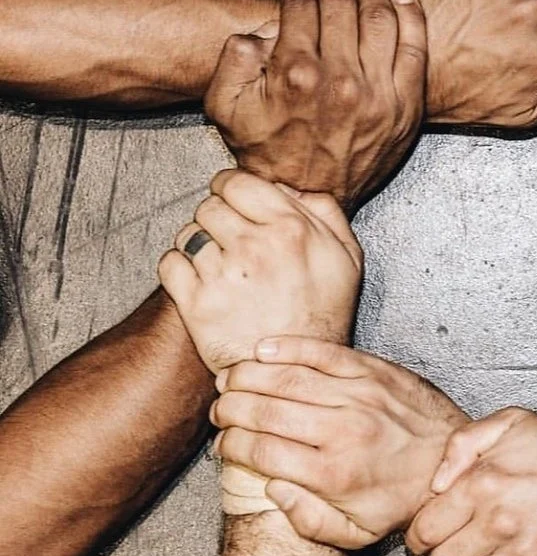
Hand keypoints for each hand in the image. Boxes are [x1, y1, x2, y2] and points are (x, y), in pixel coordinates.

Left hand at [159, 170, 361, 371]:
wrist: (296, 373)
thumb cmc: (324, 317)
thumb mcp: (347, 259)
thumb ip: (325, 212)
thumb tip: (290, 187)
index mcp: (292, 228)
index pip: (238, 182)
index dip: (230, 188)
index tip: (231, 200)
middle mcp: (256, 246)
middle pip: (209, 206)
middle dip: (216, 218)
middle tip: (229, 239)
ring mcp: (223, 275)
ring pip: (188, 234)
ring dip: (197, 244)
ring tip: (217, 264)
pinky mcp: (196, 303)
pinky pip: (170, 263)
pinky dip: (178, 268)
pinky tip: (199, 281)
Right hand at [205, 0, 426, 211]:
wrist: (306, 198)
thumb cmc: (267, 154)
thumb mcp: (226, 107)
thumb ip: (232, 58)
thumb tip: (261, 30)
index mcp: (295, 72)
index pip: (301, 1)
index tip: (298, 0)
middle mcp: (339, 79)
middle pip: (341, 3)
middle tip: (327, 4)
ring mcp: (377, 93)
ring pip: (379, 16)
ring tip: (359, 3)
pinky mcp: (405, 106)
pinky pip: (415, 46)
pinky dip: (410, 14)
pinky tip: (401, 0)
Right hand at [211, 337, 466, 547]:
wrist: (453, 464)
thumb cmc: (402, 499)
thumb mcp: (356, 532)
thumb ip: (307, 519)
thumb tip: (271, 488)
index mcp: (332, 474)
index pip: (259, 450)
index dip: (230, 445)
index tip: (223, 445)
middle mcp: (341, 430)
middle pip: (264, 410)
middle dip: (231, 409)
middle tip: (220, 411)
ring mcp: (358, 395)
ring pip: (286, 378)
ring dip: (248, 376)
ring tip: (230, 381)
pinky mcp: (373, 370)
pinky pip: (321, 352)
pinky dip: (286, 347)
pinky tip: (262, 351)